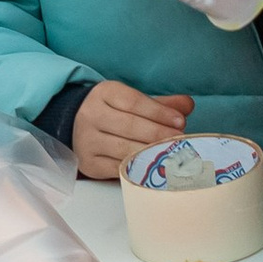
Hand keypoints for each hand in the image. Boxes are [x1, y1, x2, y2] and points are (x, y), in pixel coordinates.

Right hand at [68, 77, 194, 177]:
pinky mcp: (88, 163)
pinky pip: (117, 168)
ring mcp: (87, 141)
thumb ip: (160, 104)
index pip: (134, 102)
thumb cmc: (113, 113)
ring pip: (124, 148)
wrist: (75, 127)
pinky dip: (138, 168)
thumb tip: (187, 105)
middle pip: (130, 125)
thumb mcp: (131, 102)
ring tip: (171, 153)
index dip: (159, 112)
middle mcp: (91, 115)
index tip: (180, 121)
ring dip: (151, 152)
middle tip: (179, 139)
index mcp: (104, 93)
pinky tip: (153, 166)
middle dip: (159, 134)